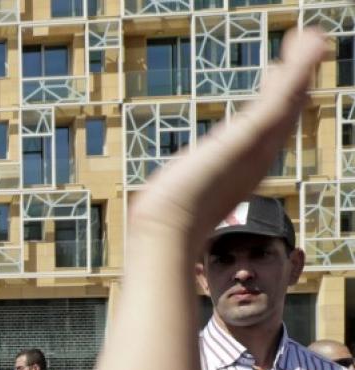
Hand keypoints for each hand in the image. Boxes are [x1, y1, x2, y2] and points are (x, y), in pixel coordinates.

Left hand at [131, 28, 326, 249]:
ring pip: (288, 101)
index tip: (277, 77)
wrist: (168, 226)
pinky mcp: (253, 134)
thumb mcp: (183, 196)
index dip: (280, 106)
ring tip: (310, 38)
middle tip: (305, 48)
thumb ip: (186, 192)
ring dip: (301, 68)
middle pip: (285, 114)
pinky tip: (305, 44)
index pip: (269, 132)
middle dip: (297, 82)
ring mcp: (259, 147)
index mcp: (244, 170)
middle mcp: (257, 159)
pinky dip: (296, 70)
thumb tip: (164, 199)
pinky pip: (281, 97)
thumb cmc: (169, 219)